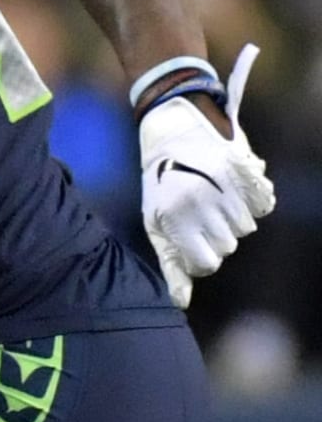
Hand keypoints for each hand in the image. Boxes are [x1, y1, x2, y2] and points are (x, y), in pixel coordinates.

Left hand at [140, 44, 274, 307]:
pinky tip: (232, 180)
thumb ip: (170, 260)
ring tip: (210, 188)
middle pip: (227, 246)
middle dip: (214, 231)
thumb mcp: (155, 216)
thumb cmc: (160, 174)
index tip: (190, 233)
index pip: (206, 264)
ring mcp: (226, 187)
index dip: (200, 252)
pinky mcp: (246, 168)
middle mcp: (201, 204)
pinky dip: (254, 195)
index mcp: (175, 217)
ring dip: (233, 213)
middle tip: (197, 204)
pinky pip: (265, 202)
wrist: (172, 119)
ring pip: (246, 226)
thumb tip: (180, 302)